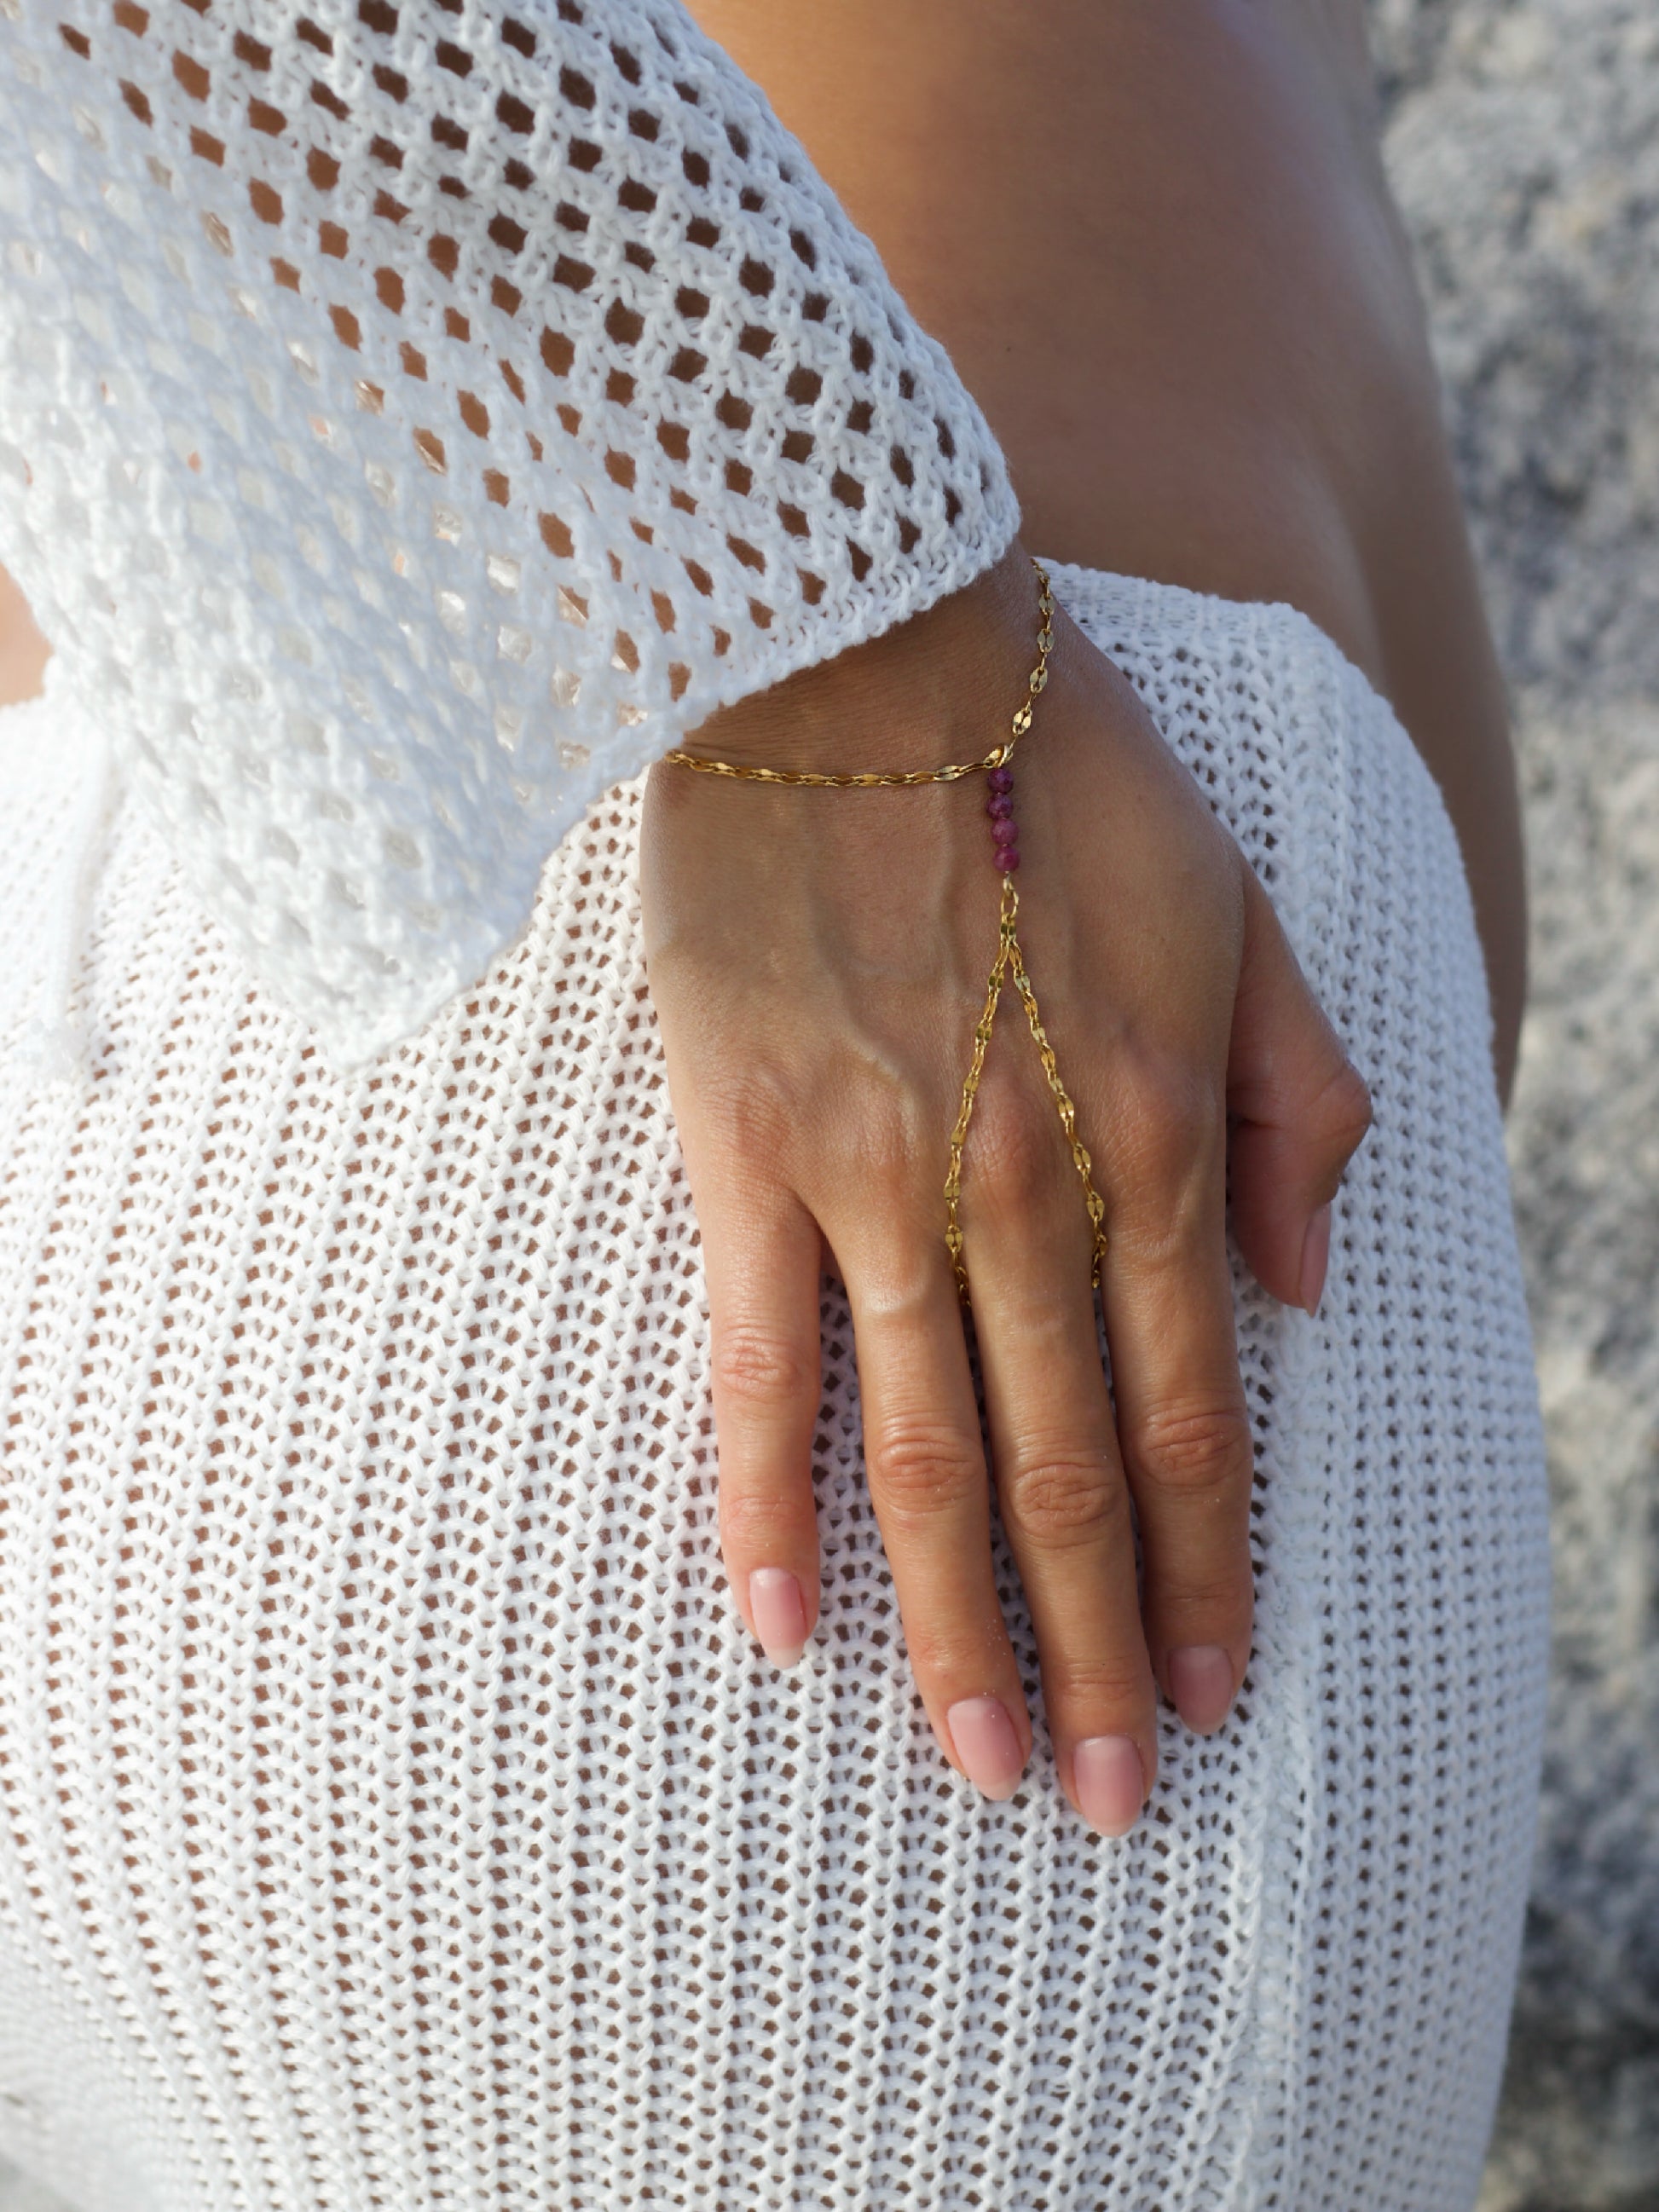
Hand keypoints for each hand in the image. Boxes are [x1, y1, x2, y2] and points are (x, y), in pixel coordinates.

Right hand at [639, 545, 1370, 1833]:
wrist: (860, 649)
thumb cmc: (1062, 774)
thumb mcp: (1242, 915)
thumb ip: (1299, 1107)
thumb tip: (1303, 1298)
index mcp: (1158, 1131)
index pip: (1195, 1414)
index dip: (1210, 1571)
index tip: (1214, 1700)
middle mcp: (1026, 1185)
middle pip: (1070, 1471)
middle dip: (1098, 1651)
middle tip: (1100, 1797)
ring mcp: (876, 1176)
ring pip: (930, 1453)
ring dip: (962, 1626)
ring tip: (980, 1762)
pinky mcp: (747, 1146)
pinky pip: (759, 1360)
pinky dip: (766, 1501)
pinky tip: (780, 1623)